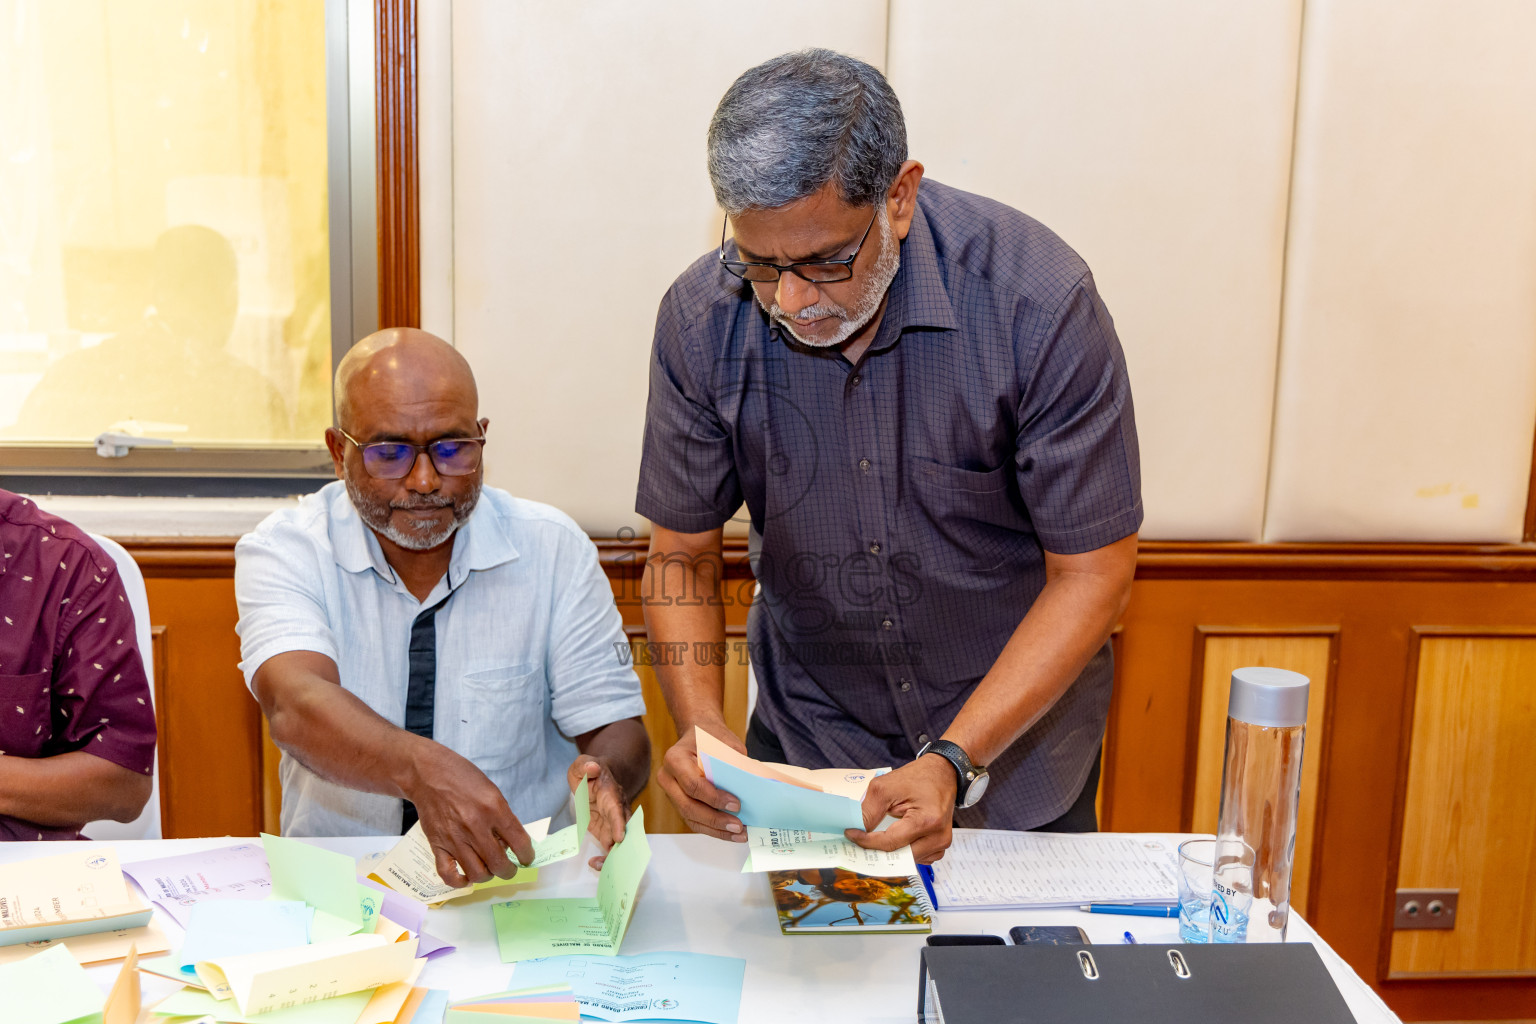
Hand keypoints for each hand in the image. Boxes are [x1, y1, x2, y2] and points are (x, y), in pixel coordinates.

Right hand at [403, 742, 534, 887]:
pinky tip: (467, 877)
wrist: (428, 774)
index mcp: (493, 808)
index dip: (527, 855)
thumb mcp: (492, 791)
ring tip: (489, 869)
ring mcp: (455, 838)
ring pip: (477, 873)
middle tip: (509, 868)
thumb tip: (511, 844)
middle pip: (499, 864)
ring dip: (488, 876)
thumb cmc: (462, 778)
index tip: (527, 858)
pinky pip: (449, 875)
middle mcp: (475, 826)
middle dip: (509, 871)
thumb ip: (502, 817)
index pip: (519, 842)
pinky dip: (460, 882)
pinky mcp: (437, 846)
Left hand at [568, 755, 628, 869]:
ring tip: (599, 865)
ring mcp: (613, 822)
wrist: (598, 776)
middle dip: (621, 845)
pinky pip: (610, 846)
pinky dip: (606, 857)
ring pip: (619, 841)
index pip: (617, 809)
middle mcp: (617, 809)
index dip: (618, 824)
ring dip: (612, 855)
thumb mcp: (582, 764)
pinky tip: (596, 865)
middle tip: (613, 859)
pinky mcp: (607, 830)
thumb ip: (585, 765)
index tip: (619, 837)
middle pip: (624, 829)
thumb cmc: (590, 770)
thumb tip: (592, 768)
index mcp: (611, 793)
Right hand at [656, 722, 746, 842]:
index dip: (714, 798)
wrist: (697, 734)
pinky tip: (730, 832)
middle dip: (715, 820)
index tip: (736, 804)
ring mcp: (671, 793)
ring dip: (716, 829)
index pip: (692, 784)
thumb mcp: (725, 742)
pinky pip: (693, 820)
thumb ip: (734, 763)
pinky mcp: (679, 803)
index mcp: (675, 759)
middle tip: (738, 826)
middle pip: (688, 806)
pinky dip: (713, 829)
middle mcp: (668, 778)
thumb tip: (750, 787)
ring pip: (690, 818)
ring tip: (739, 834)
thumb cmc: (710, 737)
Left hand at [845, 753, 956, 863]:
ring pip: (907, 860)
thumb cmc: (917, 777)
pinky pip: (917, 857)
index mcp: (927, 821)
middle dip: (877, 850)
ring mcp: (942, 843)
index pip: (890, 842)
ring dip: (891, 851)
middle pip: (899, 856)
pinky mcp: (941, 845)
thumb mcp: (886, 787)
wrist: (942, 772)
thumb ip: (869, 811)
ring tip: (877, 836)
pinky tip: (898, 838)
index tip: (850, 834)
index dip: (866, 841)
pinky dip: (904, 851)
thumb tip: (855, 830)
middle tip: (858, 840)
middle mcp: (938, 836)